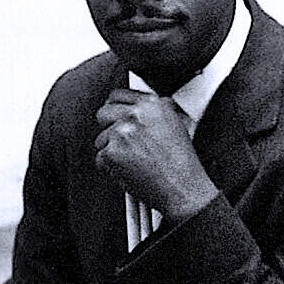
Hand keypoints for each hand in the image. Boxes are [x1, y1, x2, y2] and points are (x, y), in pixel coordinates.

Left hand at [94, 88, 218, 222]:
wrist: (183, 188)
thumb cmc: (182, 164)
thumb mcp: (177, 125)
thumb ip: (155, 111)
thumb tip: (140, 107)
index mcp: (152, 105)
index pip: (118, 96)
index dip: (115, 108)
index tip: (116, 117)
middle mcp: (136, 115)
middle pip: (104, 113)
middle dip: (109, 128)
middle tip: (122, 144)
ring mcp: (122, 133)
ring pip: (101, 138)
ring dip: (112, 151)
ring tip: (134, 162)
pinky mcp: (112, 152)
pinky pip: (100, 158)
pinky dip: (111, 168)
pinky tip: (130, 171)